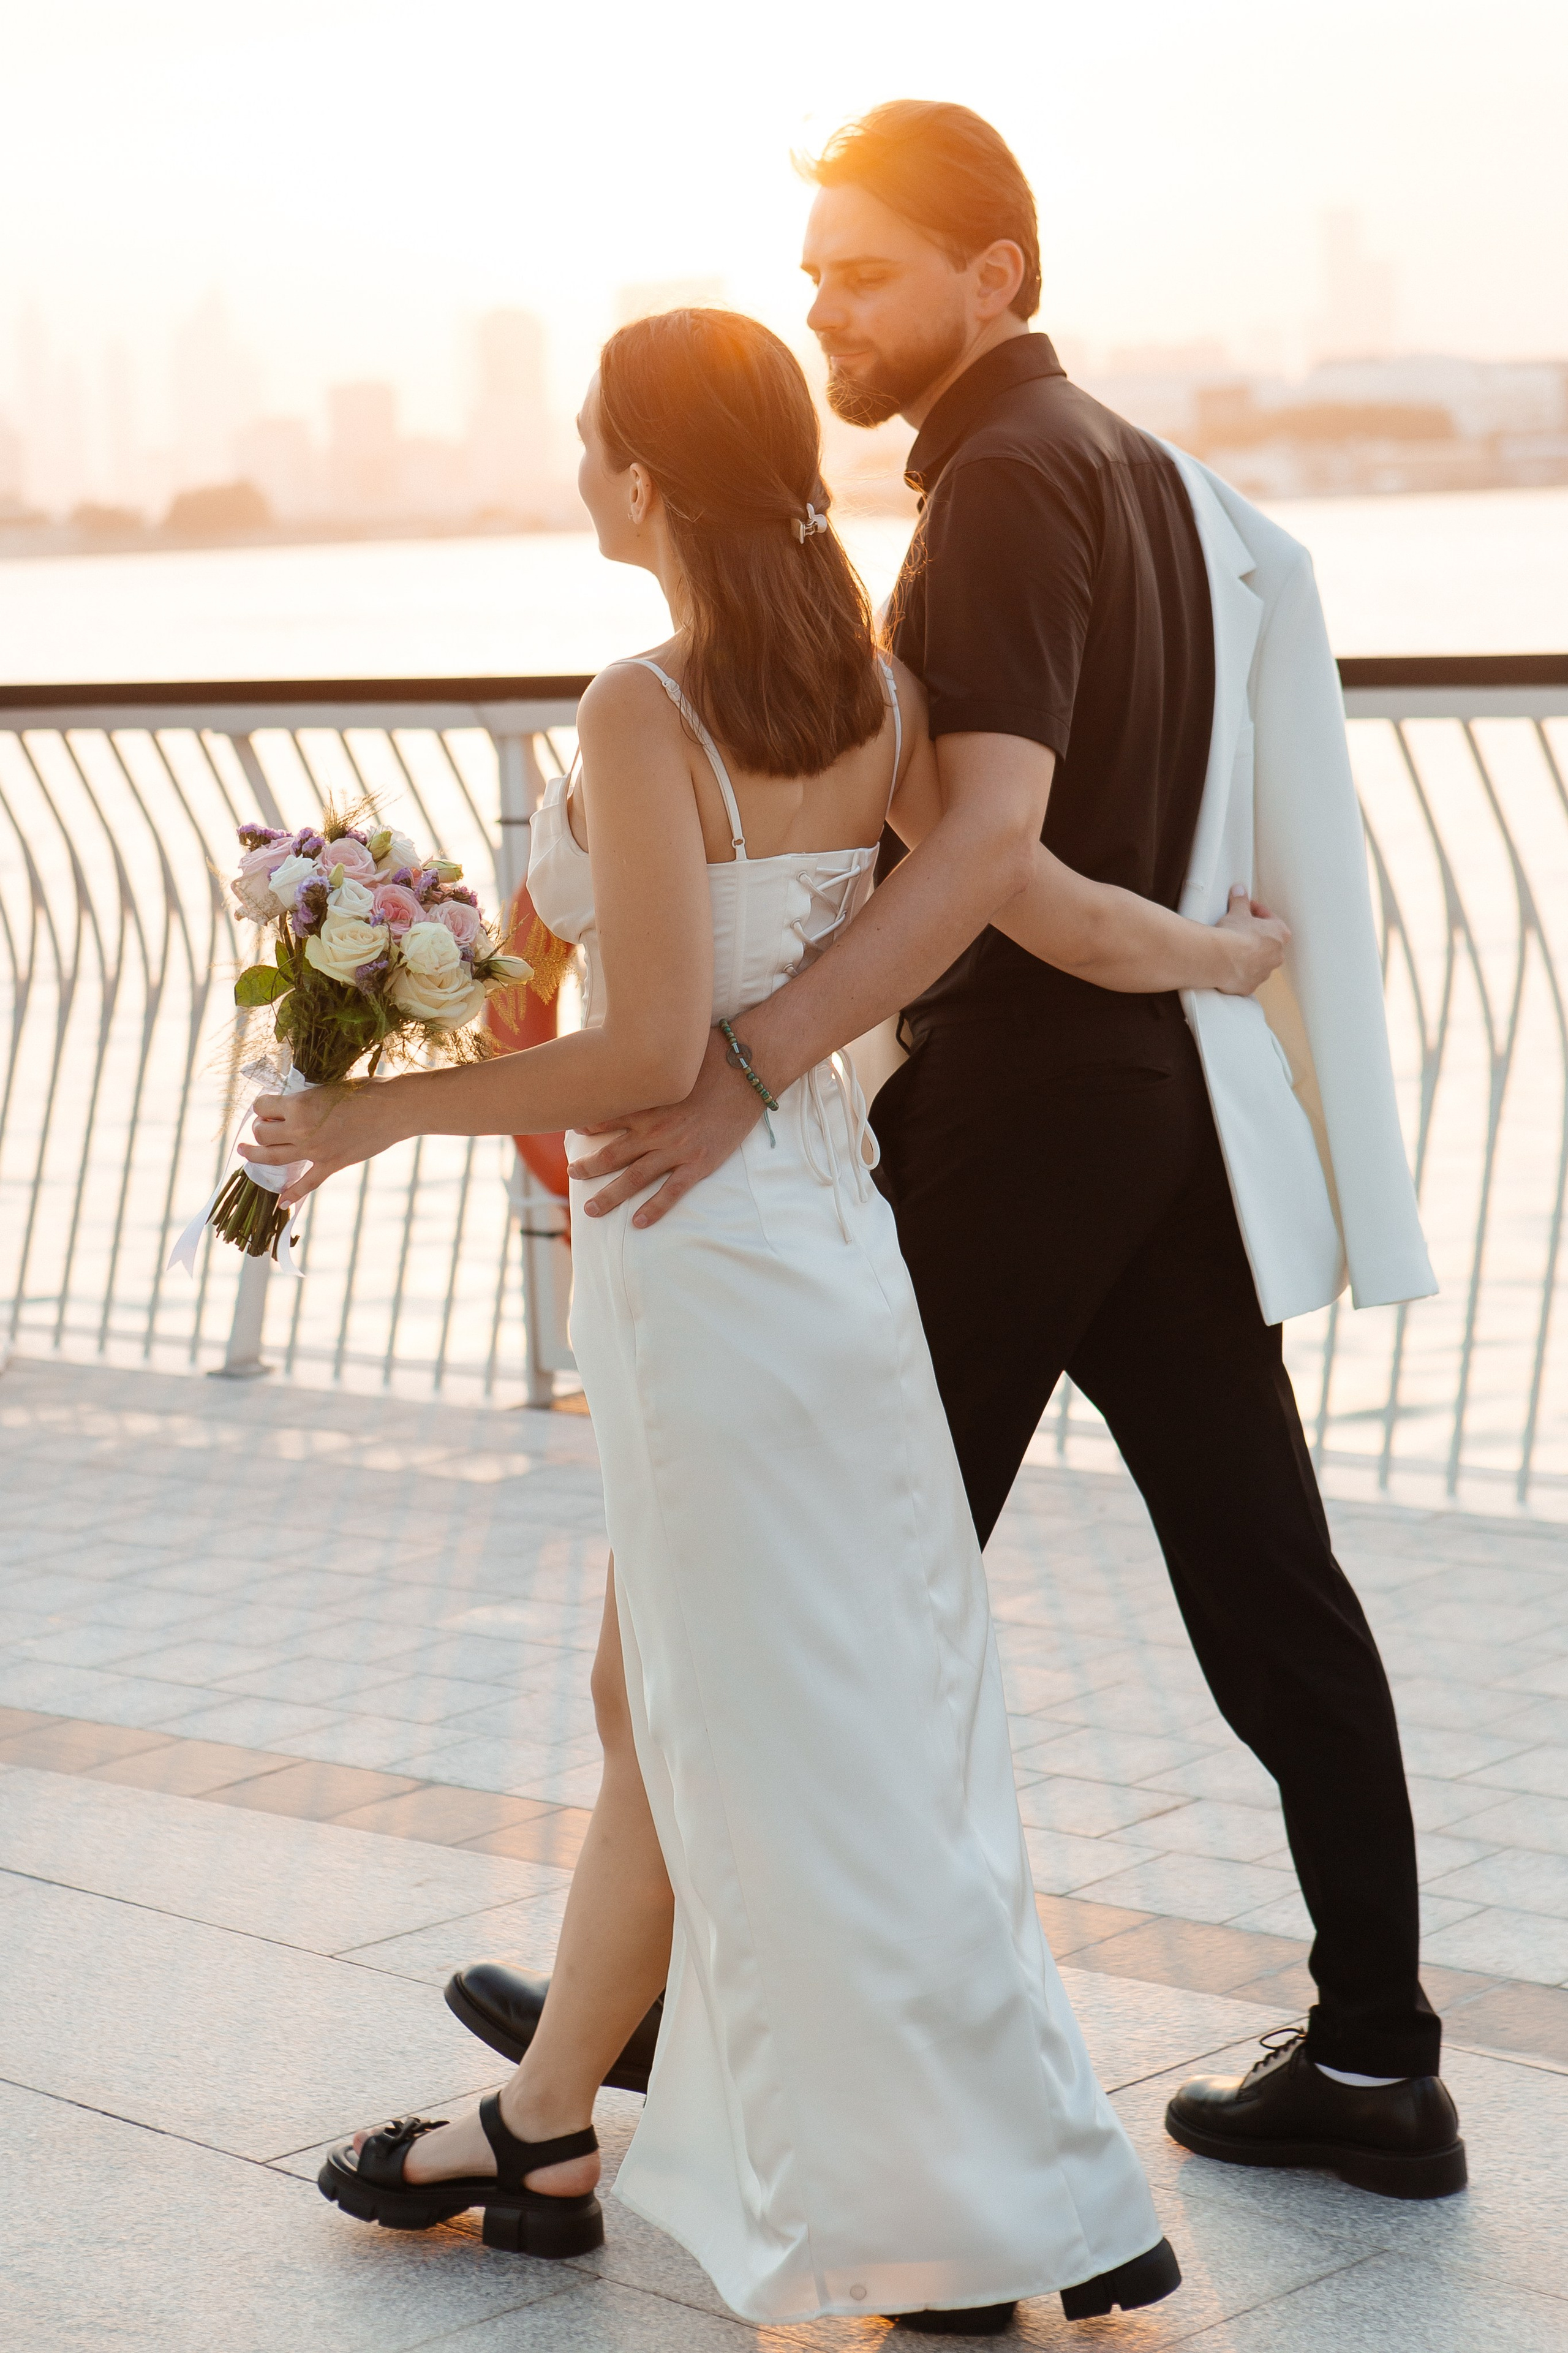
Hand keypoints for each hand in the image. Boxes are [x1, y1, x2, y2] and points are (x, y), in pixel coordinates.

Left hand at [238, 1080, 405, 1209]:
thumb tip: (292, 1105)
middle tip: (262, 1126)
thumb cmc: (364, 1090)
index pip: (262, 1107)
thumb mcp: (326, 1087)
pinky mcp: (330, 1164)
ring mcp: (314, 1151)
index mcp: (298, 1106)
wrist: (393, 1108)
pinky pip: (306, 1184)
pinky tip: (280, 1202)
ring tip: (245, 1153)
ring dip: (254, 1155)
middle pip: (262, 1134)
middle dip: (258, 1129)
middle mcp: (301, 1130)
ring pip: (272, 1158)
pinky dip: (292, 1195)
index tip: (265, 1105)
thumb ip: (306, 1099)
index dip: (261, 1105)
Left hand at [569, 1026, 759, 1227]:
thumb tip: (642, 1048)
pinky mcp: (699, 1163)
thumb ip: (653, 1066)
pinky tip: (637, 1223)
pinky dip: (653, 1209)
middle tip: (570, 1175)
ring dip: (609, 1195)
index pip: (607, 1118)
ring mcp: (676, 1149)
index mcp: (647, 1104)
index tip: (574, 1132)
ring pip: (634, 1178)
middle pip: (612, 1154)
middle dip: (588, 1167)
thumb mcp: (673, 1059)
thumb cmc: (714, 1057)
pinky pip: (671, 1192)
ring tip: (590, 1209)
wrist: (748, 1071)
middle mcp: (655, 1129)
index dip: (588, 1126)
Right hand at [1213, 885, 1290, 995]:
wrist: (1219, 958)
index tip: (1247, 909)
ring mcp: (1264, 973)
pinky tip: (1228, 965)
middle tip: (1239, 929)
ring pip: (1258, 962)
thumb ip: (1241, 900)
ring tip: (1231, 948)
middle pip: (1267, 943)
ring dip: (1248, 955)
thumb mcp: (1237, 911)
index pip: (1270, 919)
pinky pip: (1246, 977)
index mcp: (1280, 934)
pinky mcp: (1249, 985)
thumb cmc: (1234, 933)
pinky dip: (1239, 971)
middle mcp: (1277, 955)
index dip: (1256, 912)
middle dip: (1255, 936)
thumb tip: (1240, 890)